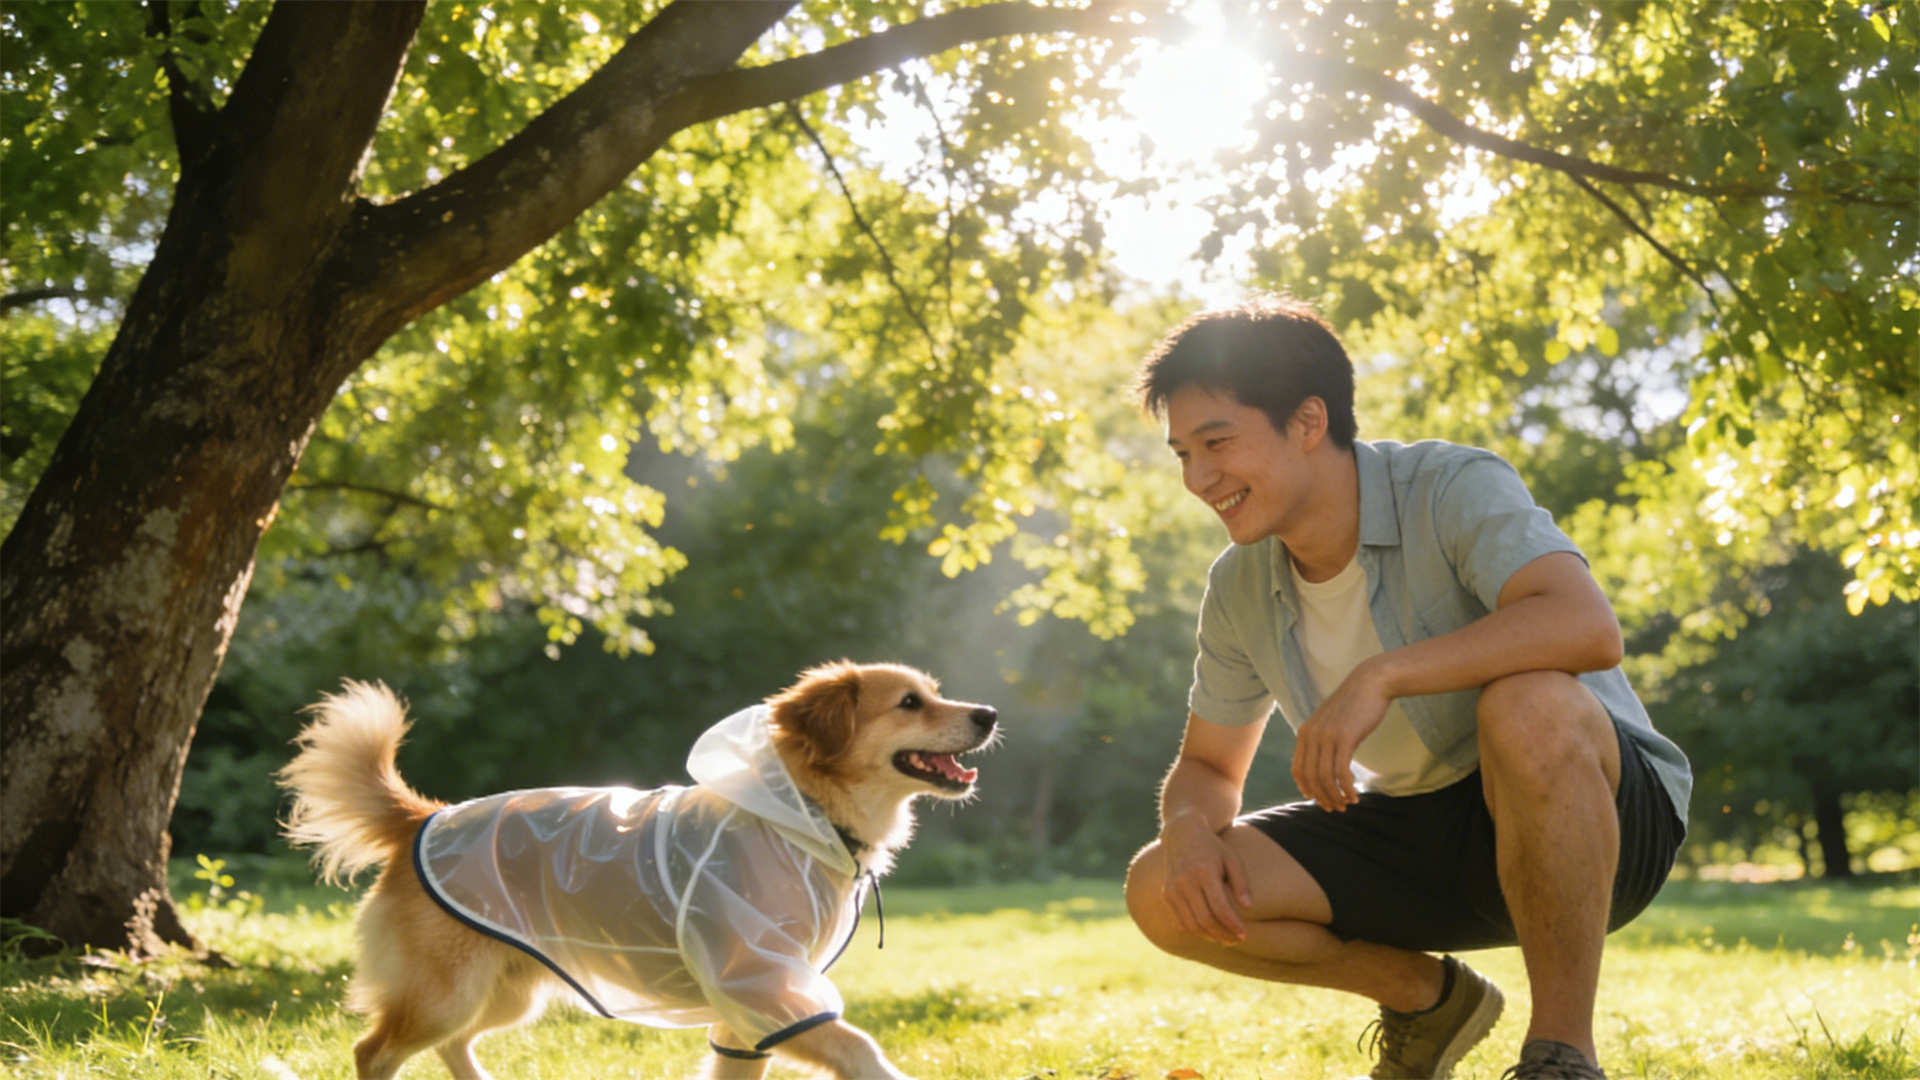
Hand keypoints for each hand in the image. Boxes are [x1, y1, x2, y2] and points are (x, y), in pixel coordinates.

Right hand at [1158, 815, 1252, 944]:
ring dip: (1208, 936)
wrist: (1181, 834)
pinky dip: (1193, 931)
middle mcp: (1185, 882)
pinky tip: (1206, 931)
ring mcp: (1173, 889)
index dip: (1232, 925)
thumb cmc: (1212, 847)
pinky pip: (1179, 922)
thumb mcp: (1231, 858)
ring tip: (1223, 939)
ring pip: (1191, 924)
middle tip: (1235, 941)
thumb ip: (1240, 882)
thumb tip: (1247, 907)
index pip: (1219, 907)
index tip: (1244, 935)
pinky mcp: (1166, 895)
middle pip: (1204, 919)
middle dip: (1222, 934)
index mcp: (1204, 872)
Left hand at [1291, 659, 1392, 811]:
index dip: (1307, 789)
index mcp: (1305, 732)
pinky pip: (1341, 773)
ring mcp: (1326, 737)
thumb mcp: (1330, 722)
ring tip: (1347, 804)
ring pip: (1325, 778)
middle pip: (1310, 777)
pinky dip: (1347, 788)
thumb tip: (1323, 764)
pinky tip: (1355, 795)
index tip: (1318, 800)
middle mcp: (1311, 735)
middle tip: (1335, 808)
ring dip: (1335, 796)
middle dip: (1322, 797)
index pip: (1298, 769)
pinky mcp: (1345, 738)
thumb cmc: (1354, 705)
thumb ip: (1322, 740)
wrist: (1370, 683)